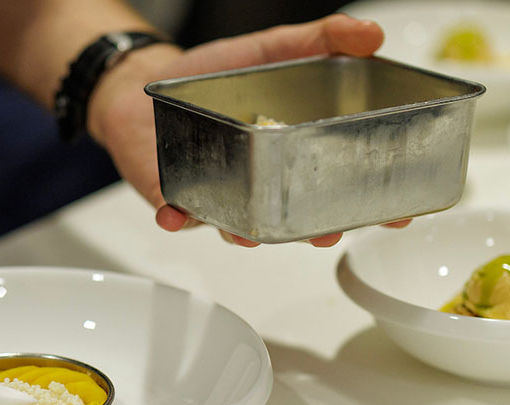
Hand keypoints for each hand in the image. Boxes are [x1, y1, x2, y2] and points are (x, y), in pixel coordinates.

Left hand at [88, 14, 410, 246]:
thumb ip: (320, 40)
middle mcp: (258, 181)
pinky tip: (175, 216)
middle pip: (294, 218)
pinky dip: (176, 218)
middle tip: (327, 231)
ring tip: (252, 234)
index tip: (395, 212)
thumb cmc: (210, 76)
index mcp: (289, 153)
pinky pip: (177, 214)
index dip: (369, 202)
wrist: (144, 83)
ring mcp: (218, 192)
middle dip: (312, 230)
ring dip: (246, 232)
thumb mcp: (272, 49)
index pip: (337, 185)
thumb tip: (371, 35)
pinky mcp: (174, 194)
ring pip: (237, 225)